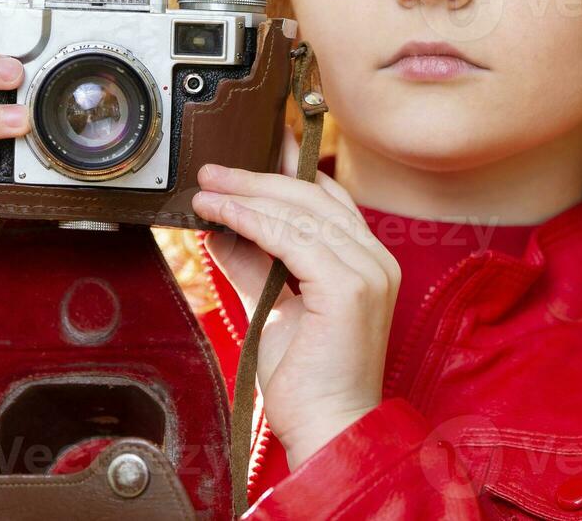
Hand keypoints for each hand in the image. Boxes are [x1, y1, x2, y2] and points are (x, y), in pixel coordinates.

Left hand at [192, 131, 399, 466]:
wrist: (328, 430)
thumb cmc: (306, 381)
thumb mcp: (274, 309)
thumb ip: (254, 267)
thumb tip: (221, 232)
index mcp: (367, 262)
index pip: (327, 198)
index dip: (287, 170)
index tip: (249, 151)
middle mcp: (375, 260)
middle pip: (313, 196)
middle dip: (257, 177)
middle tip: (212, 171)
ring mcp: (367, 271)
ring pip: (299, 211)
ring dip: (245, 195)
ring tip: (206, 191)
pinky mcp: (349, 287)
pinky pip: (290, 237)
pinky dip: (250, 220)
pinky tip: (219, 214)